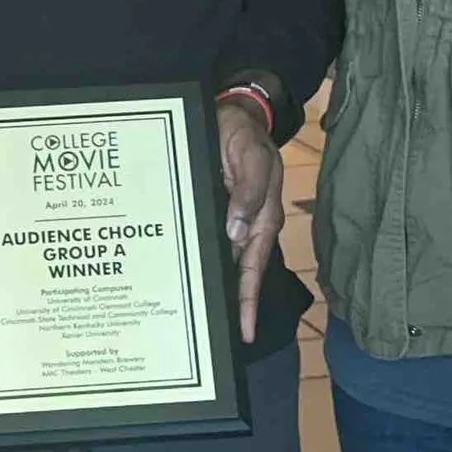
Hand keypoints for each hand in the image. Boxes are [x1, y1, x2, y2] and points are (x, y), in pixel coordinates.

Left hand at [215, 96, 285, 342]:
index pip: (254, 266)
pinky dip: (205, 260)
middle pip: (241, 273)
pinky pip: (213, 242)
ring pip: (226, 261)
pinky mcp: (217, 211)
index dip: (248, 298)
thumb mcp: (252, 156)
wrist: (234, 113)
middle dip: (235, 305)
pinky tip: (189, 275)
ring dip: (218, 286)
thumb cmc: (245, 134)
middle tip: (223, 339)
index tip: (244, 330)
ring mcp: (232, 220)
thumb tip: (238, 232)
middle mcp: (248, 225)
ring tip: (203, 318)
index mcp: (262, 216)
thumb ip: (249, 191)